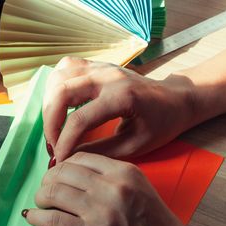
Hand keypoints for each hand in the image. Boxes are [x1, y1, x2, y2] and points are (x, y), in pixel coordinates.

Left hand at [24, 152, 199, 225]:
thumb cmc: (156, 225)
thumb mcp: (139, 188)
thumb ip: (110, 177)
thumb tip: (72, 174)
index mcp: (124, 171)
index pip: (79, 157)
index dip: (61, 166)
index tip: (56, 176)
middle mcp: (112, 186)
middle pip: (63, 172)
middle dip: (47, 181)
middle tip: (44, 191)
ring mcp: (102, 210)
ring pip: (54, 192)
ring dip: (41, 198)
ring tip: (40, 204)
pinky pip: (54, 220)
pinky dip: (37, 218)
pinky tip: (32, 218)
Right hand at [43, 57, 196, 161]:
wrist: (176, 98)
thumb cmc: (161, 124)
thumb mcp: (136, 145)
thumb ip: (102, 152)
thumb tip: (71, 159)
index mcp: (122, 96)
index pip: (79, 119)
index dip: (64, 143)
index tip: (60, 160)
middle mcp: (108, 75)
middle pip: (61, 92)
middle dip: (50, 123)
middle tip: (53, 145)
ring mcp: (101, 66)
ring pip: (58, 77)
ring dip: (49, 105)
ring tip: (54, 129)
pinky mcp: (96, 65)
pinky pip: (65, 69)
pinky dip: (55, 88)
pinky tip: (59, 107)